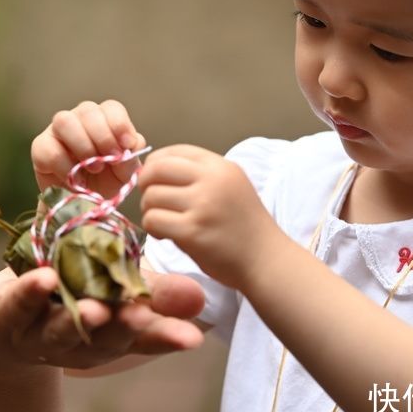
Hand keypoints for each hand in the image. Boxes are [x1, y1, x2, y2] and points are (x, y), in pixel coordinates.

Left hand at [0, 266, 204, 378]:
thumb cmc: (62, 294)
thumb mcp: (110, 287)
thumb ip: (151, 291)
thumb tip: (200, 296)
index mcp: (106, 336)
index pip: (141, 338)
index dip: (166, 338)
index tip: (192, 337)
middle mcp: (73, 343)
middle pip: (102, 339)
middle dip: (122, 328)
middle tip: (142, 316)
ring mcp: (34, 335)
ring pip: (58, 332)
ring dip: (76, 321)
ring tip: (94, 308)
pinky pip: (14, 306)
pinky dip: (29, 294)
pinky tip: (43, 279)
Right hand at [31, 100, 147, 197]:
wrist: (84, 204)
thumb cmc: (107, 181)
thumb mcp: (126, 172)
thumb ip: (131, 157)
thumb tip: (132, 144)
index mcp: (104, 119)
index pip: (111, 108)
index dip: (119, 124)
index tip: (127, 145)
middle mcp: (79, 118)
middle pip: (88, 110)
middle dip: (102, 136)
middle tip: (110, 159)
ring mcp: (56, 130)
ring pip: (64, 121)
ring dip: (83, 145)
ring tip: (94, 168)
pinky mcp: (40, 147)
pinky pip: (49, 149)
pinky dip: (65, 167)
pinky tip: (76, 180)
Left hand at [139, 145, 284, 289]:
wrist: (267, 260)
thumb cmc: (244, 227)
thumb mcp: (231, 186)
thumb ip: (200, 175)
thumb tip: (154, 169)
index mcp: (221, 166)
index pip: (173, 151)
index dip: (155, 165)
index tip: (155, 181)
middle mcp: (212, 180)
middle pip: (156, 169)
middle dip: (146, 185)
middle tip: (153, 202)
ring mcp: (202, 204)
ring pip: (151, 196)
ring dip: (150, 211)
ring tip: (165, 222)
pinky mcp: (193, 231)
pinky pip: (153, 220)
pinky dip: (154, 228)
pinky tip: (167, 235)